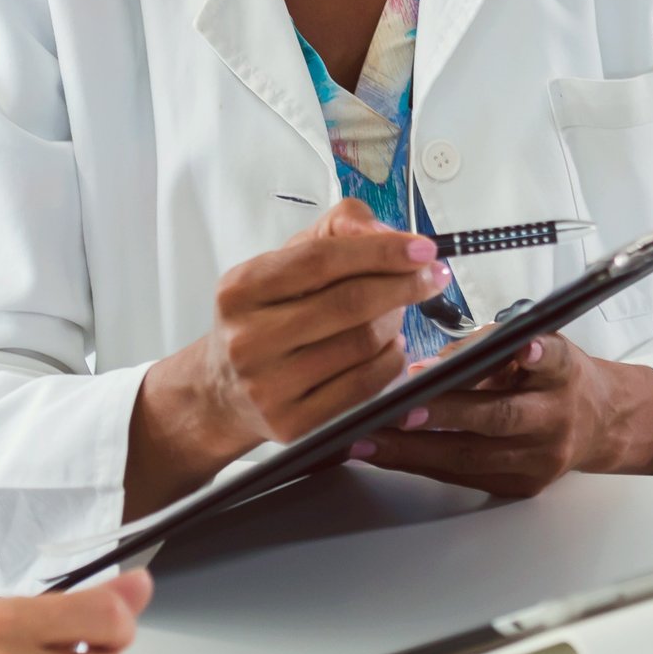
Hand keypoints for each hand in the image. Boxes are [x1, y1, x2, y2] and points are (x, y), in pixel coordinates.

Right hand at [127, 198, 449, 510]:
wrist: (221, 391)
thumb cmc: (262, 318)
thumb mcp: (281, 265)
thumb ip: (332, 234)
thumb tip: (380, 230)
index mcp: (241, 289)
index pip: (321, 260)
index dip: (379, 252)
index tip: (422, 248)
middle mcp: (248, 338)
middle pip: (348, 303)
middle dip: (402, 286)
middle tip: (432, 276)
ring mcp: (268, 385)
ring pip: (361, 345)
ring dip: (395, 322)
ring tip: (397, 311)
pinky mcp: (293, 423)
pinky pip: (364, 386)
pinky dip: (390, 361)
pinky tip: (389, 347)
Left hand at [349, 329, 652, 493]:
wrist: (598, 422)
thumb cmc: (549, 375)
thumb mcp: (531, 343)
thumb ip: (484, 348)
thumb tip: (423, 369)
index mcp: (562, 373)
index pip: (553, 361)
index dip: (537, 355)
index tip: (523, 348)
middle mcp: (556, 418)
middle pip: (501, 417)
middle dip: (447, 414)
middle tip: (399, 410)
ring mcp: (540, 459)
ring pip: (473, 458)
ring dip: (414, 450)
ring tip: (368, 441)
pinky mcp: (522, 487)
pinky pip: (464, 476)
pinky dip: (420, 464)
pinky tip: (383, 455)